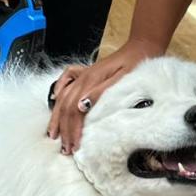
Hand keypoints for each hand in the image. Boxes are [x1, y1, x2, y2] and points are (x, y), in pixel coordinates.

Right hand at [47, 38, 161, 153]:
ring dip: (57, 117)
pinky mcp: (85, 72)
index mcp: (91, 80)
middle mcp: (83, 77)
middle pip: (65, 107)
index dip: (73, 130)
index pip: (74, 110)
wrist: (141, 46)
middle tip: (65, 148)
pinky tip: (54, 99)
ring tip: (54, 134)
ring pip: (62, 97)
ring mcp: (82, 74)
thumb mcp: (122, 80)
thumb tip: (82, 107)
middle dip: (64, 129)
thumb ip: (100, 93)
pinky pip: (66, 80)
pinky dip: (58, 89)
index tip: (74, 146)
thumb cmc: (135, 64)